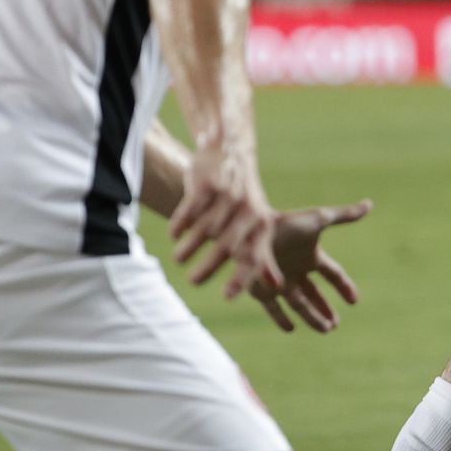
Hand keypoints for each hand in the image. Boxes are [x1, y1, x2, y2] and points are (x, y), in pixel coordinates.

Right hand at [170, 142, 280, 299]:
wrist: (231, 153)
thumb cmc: (244, 202)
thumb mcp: (260, 226)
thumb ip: (265, 257)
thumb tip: (276, 288)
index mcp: (262, 225)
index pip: (254, 256)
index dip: (242, 278)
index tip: (228, 297)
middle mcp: (248, 211)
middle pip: (227, 247)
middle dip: (209, 268)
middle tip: (194, 283)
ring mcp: (228, 197)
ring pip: (206, 230)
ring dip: (190, 248)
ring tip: (179, 260)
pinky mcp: (207, 184)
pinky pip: (190, 209)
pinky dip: (180, 224)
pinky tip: (174, 235)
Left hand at [250, 200, 370, 332]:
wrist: (252, 229)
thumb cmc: (286, 224)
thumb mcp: (319, 220)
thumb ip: (344, 215)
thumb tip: (370, 203)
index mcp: (311, 255)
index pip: (332, 274)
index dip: (344, 287)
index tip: (354, 301)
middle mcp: (295, 270)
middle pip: (314, 294)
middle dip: (325, 309)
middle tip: (335, 325)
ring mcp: (278, 280)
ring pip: (298, 304)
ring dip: (312, 317)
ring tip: (326, 330)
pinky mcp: (261, 288)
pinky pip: (273, 308)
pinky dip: (280, 318)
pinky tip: (291, 328)